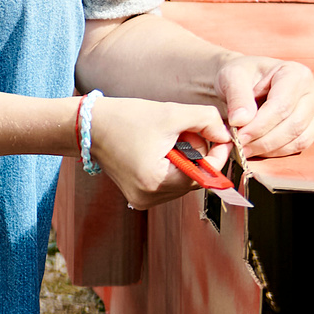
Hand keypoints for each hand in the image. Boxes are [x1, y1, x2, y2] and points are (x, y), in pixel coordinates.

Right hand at [90, 95, 232, 209]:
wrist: (86, 126)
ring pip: (183, 182)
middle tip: (183, 131)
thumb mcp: (171, 113)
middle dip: (197, 154)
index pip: (206, 175)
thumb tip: (227, 134)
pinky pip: (169, 184)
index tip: (217, 134)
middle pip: (195, 179)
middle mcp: (149, 198)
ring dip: (185, 160)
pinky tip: (159, 149)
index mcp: (156, 182)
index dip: (217, 153)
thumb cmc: (124, 118)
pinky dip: (172, 166)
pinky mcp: (138, 196)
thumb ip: (206, 120)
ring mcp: (142, 200)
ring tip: (167, 139)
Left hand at [213, 53, 313, 160]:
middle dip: (264, 140)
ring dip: (270, 148)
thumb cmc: (240, 75)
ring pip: (299, 138)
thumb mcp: (231, 77)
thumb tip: (240, 121)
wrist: (245, 80)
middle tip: (239, 146)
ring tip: (245, 149)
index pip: (282, 106)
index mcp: (295, 73)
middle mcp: (312, 91)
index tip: (238, 136)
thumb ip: (237, 97)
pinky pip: (300, 145)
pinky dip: (278, 151)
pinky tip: (257, 149)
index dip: (260, 125)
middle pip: (293, 124)